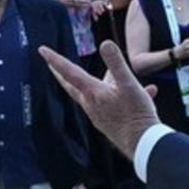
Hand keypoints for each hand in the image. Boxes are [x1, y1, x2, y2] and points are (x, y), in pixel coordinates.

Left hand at [40, 41, 160, 154]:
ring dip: (103, 82)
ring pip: (96, 92)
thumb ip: (117, 64)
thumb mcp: (129, 85)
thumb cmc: (136, 114)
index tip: (42, 50)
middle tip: (50, 64)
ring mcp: (98, 114)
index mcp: (92, 92)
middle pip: (72, 85)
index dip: (55, 59)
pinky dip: (123, 96)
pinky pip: (112, 104)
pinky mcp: (109, 122)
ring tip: (116, 75)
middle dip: (62, 73)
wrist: (143, 144)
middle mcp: (91, 104)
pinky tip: (147, 93)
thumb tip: (106, 44)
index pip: (69, 72)